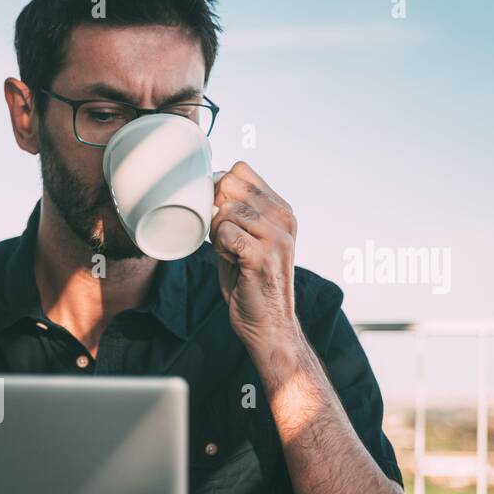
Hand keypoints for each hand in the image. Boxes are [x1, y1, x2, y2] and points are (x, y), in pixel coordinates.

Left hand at [209, 161, 299, 349]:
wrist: (268, 323)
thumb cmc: (249, 281)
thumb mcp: (245, 239)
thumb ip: (233, 213)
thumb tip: (209, 188)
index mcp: (281, 209)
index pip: (241, 171)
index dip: (220, 189)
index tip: (221, 217)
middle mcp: (284, 218)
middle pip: (230, 185)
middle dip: (215, 209)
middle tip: (225, 239)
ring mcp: (277, 236)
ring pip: (226, 211)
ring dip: (217, 234)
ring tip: (231, 255)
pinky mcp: (264, 254)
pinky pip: (226, 233)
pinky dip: (220, 248)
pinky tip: (233, 263)